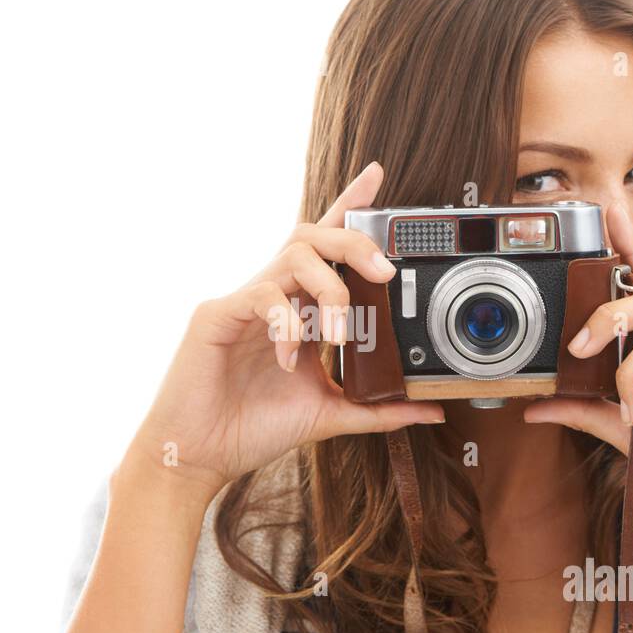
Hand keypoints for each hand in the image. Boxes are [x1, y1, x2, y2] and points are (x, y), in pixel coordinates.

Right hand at [133, 161, 444, 493]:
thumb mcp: (330, 415)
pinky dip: (287, 323)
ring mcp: (245, 301)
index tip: (378, 177)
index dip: (351, 205)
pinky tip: (290, 358)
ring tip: (339, 335)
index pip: (326, 245)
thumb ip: (379, 407)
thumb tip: (432, 411)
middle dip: (355, 241)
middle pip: (314, 235)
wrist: (200, 455)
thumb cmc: (254, 427)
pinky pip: (261, 296)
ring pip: (293, 254)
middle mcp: (274, 296)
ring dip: (330, 289)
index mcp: (299, 308)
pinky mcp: (217, 316)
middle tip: (385, 271)